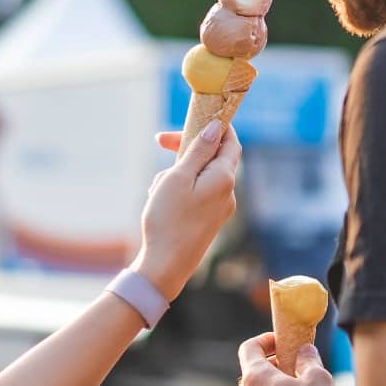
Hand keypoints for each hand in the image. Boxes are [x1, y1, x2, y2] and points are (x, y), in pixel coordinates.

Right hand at [137, 120, 240, 299]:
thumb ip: (199, 150)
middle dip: (187, 149)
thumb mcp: (179, 177)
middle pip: (213, 157)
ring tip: (156, 186)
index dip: (214, 126)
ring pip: (201, 175)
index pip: (229, 141)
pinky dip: (180, 189)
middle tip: (160, 143)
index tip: (193, 119)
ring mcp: (221, 208)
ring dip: (178, 172)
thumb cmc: (168, 219)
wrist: (165, 266)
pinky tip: (160, 199)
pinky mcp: (210, 221)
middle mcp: (228, 192)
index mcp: (224, 178)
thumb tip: (216, 127)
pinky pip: (198, 194)